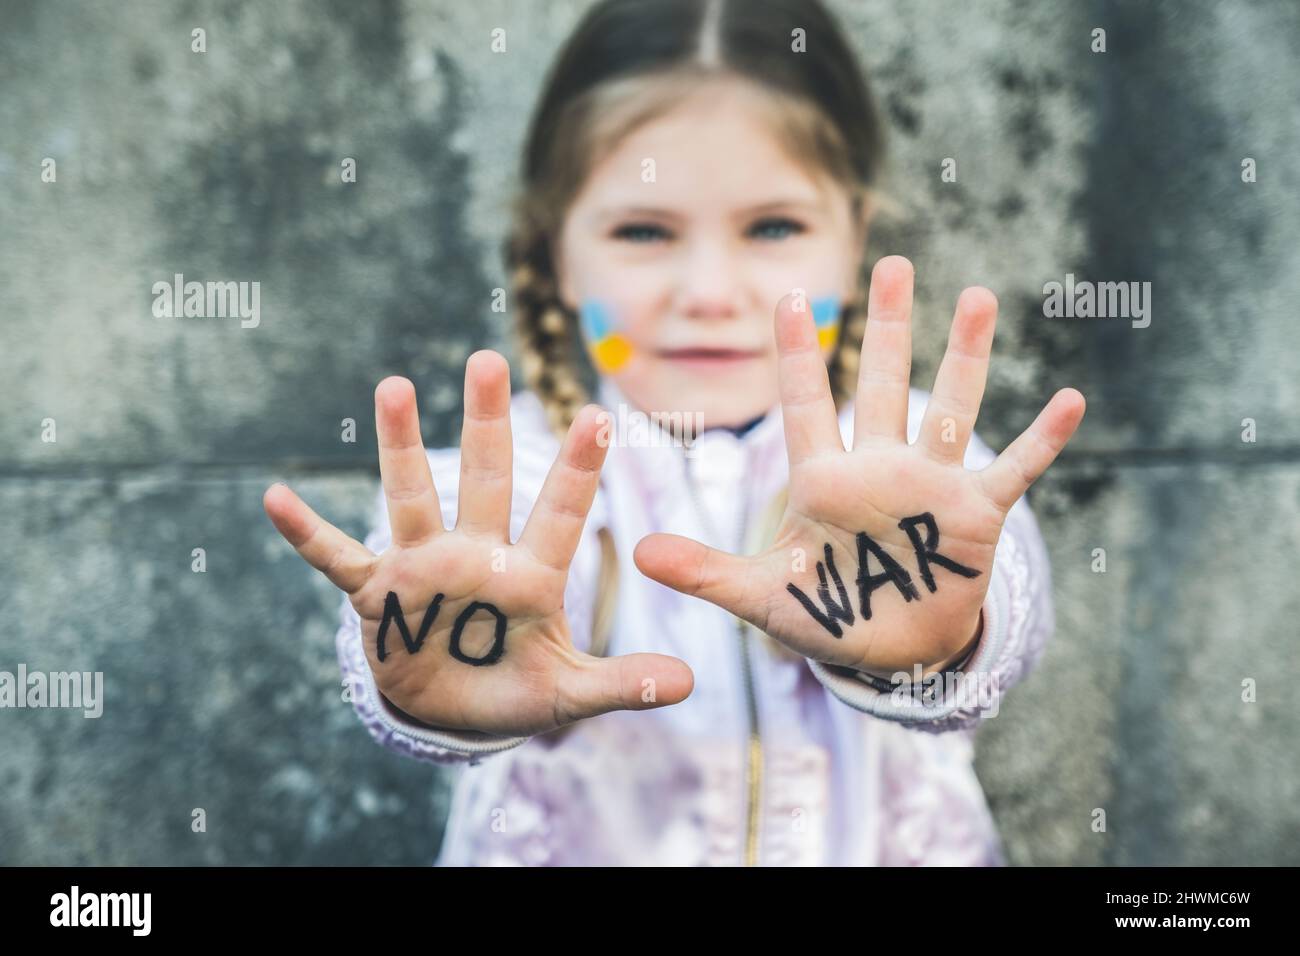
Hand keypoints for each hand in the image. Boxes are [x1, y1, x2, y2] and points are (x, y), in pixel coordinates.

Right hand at [263, 351, 692, 736]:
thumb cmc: (512, 690)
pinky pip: (337, 558)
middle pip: (486, 478)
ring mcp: (423, 569)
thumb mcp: (568, 695)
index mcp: (529, 575)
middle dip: (487, 423)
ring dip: (401, 446)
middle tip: (489, 359)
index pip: (560, 514)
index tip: (600, 415)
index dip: (578, 469)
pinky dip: (307, 534)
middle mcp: (476, 555)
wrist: (450, 713)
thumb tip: (688, 682)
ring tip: (394, 385)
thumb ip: (623, 684)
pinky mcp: (377, 594)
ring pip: (412, 496)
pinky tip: (275, 498)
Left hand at [634, 256, 1084, 679]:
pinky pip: (1014, 470)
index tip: (790, 297)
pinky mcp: (976, 516)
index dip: (798, 356)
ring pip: (950, 408)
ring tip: (979, 297)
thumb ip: (706, 573)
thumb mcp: (761, 598)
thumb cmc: (827, 615)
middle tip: (894, 262)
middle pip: (882, 385)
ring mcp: (931, 486)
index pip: (805, 407)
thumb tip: (640, 553)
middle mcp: (879, 468)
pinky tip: (1071, 400)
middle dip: (888, 327)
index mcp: (824, 481)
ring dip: (966, 357)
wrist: (891, 651)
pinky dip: (1041, 441)